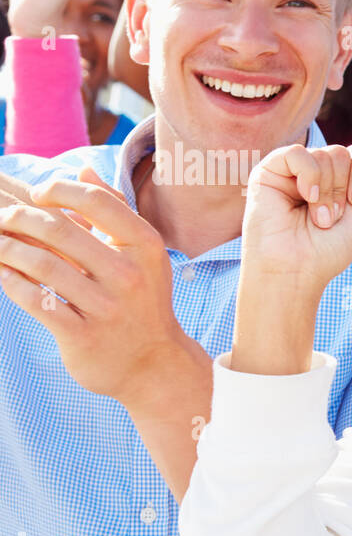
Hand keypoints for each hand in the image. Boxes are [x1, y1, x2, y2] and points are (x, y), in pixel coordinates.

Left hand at [0, 165, 200, 406]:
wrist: (153, 364)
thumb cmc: (142, 301)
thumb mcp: (141, 255)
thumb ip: (115, 211)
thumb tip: (83, 171)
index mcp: (145, 247)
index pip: (94, 201)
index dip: (57, 189)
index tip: (38, 193)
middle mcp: (129, 275)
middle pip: (58, 230)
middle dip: (18, 217)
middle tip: (1, 216)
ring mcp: (106, 307)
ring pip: (40, 265)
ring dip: (7, 249)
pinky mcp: (83, 335)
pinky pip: (35, 300)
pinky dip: (12, 282)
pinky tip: (3, 273)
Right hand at [240, 140, 351, 294]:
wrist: (295, 271)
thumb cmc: (326, 250)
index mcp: (335, 181)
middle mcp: (314, 172)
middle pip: (343, 152)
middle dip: (345, 186)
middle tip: (333, 217)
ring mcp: (291, 171)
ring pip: (324, 153)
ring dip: (328, 190)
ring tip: (319, 218)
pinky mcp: (268, 171)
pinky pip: (297, 153)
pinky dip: (309, 176)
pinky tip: (307, 197)